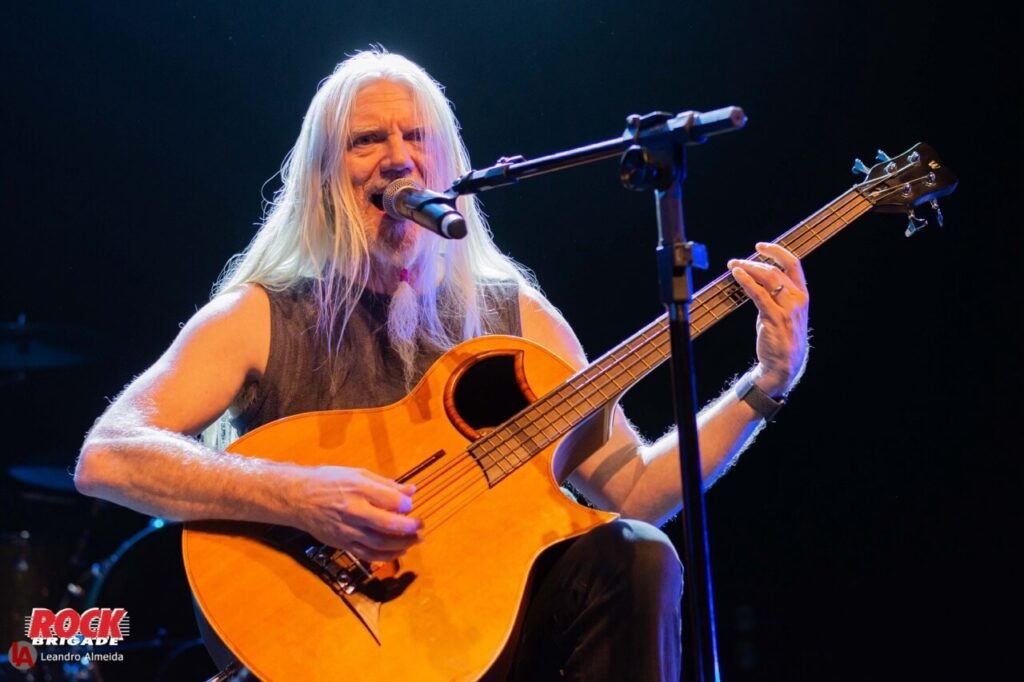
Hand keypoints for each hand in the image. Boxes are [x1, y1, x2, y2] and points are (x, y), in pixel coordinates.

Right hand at [297, 465, 421, 561]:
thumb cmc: (329, 482)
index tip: (411, 504)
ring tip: (416, 540)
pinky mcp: (342, 544)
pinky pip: (367, 554)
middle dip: (408, 527)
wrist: (299, 499)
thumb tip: (411, 490)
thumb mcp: (357, 474)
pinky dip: (386, 556)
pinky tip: (398, 551)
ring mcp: (347, 530)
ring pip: (379, 543)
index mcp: (357, 489)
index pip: (389, 499)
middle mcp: (352, 511)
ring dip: (402, 544)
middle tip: (421, 525)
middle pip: (386, 524)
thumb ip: (386, 484)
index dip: (405, 504)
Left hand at [728, 242, 809, 395]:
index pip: (793, 264)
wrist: (784, 364)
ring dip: (748, 269)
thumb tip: (756, 276)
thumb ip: (774, 293)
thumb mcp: (782, 310)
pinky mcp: (775, 319)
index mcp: (802, 295)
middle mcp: (798, 299)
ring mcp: (788, 309)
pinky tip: (737, 275)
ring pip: (768, 279)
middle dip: (753, 262)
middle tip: (735, 261)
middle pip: (776, 270)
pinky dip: (747, 282)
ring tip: (733, 266)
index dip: (777, 251)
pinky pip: (759, 295)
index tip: (760, 246)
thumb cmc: (781, 336)